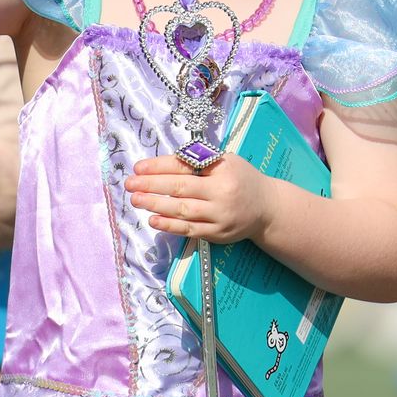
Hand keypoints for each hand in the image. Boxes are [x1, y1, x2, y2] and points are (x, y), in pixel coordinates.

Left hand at [126, 154, 273, 243]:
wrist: (267, 209)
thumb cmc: (241, 179)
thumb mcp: (226, 161)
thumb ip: (199, 161)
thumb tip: (162, 164)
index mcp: (222, 171)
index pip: (185, 167)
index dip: (159, 167)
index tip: (138, 167)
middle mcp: (221, 194)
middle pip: (180, 189)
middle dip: (152, 186)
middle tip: (129, 184)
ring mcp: (219, 216)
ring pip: (182, 211)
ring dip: (156, 205)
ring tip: (136, 200)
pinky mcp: (217, 234)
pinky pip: (189, 230)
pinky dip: (170, 225)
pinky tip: (153, 220)